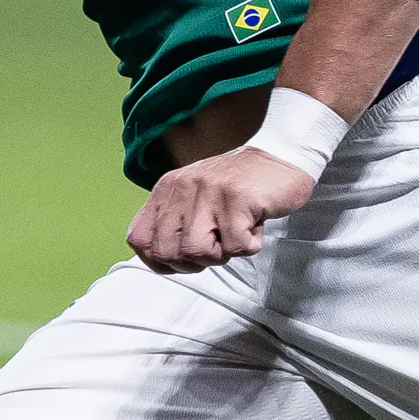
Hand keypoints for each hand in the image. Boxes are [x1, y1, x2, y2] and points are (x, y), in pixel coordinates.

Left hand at [129, 143, 313, 273]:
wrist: (280, 156)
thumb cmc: (237, 188)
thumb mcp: (193, 198)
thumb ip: (173, 223)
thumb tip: (159, 260)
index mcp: (167, 189)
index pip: (139, 239)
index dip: (158, 261)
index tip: (183, 260)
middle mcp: (182, 188)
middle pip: (167, 252)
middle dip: (193, 262)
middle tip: (217, 246)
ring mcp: (209, 192)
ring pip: (197, 252)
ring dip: (221, 254)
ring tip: (235, 233)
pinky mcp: (237, 199)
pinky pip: (235, 247)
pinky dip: (250, 245)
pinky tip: (254, 224)